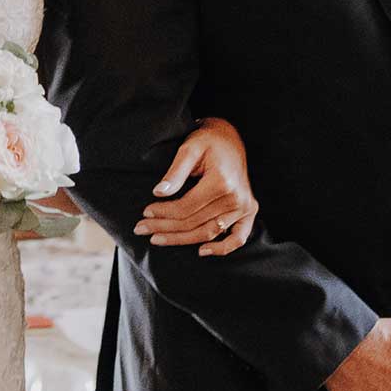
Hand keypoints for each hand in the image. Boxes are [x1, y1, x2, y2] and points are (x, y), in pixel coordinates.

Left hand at [133, 118, 257, 256]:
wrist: (230, 139)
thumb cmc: (208, 142)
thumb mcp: (189, 148)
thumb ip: (175, 172)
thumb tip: (158, 192)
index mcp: (222, 182)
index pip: (186, 207)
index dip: (163, 213)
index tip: (145, 212)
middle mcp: (236, 198)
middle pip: (194, 222)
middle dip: (164, 228)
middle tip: (141, 229)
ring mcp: (244, 207)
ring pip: (208, 233)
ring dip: (182, 239)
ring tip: (158, 239)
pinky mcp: (249, 211)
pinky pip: (238, 238)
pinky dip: (222, 249)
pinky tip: (201, 251)